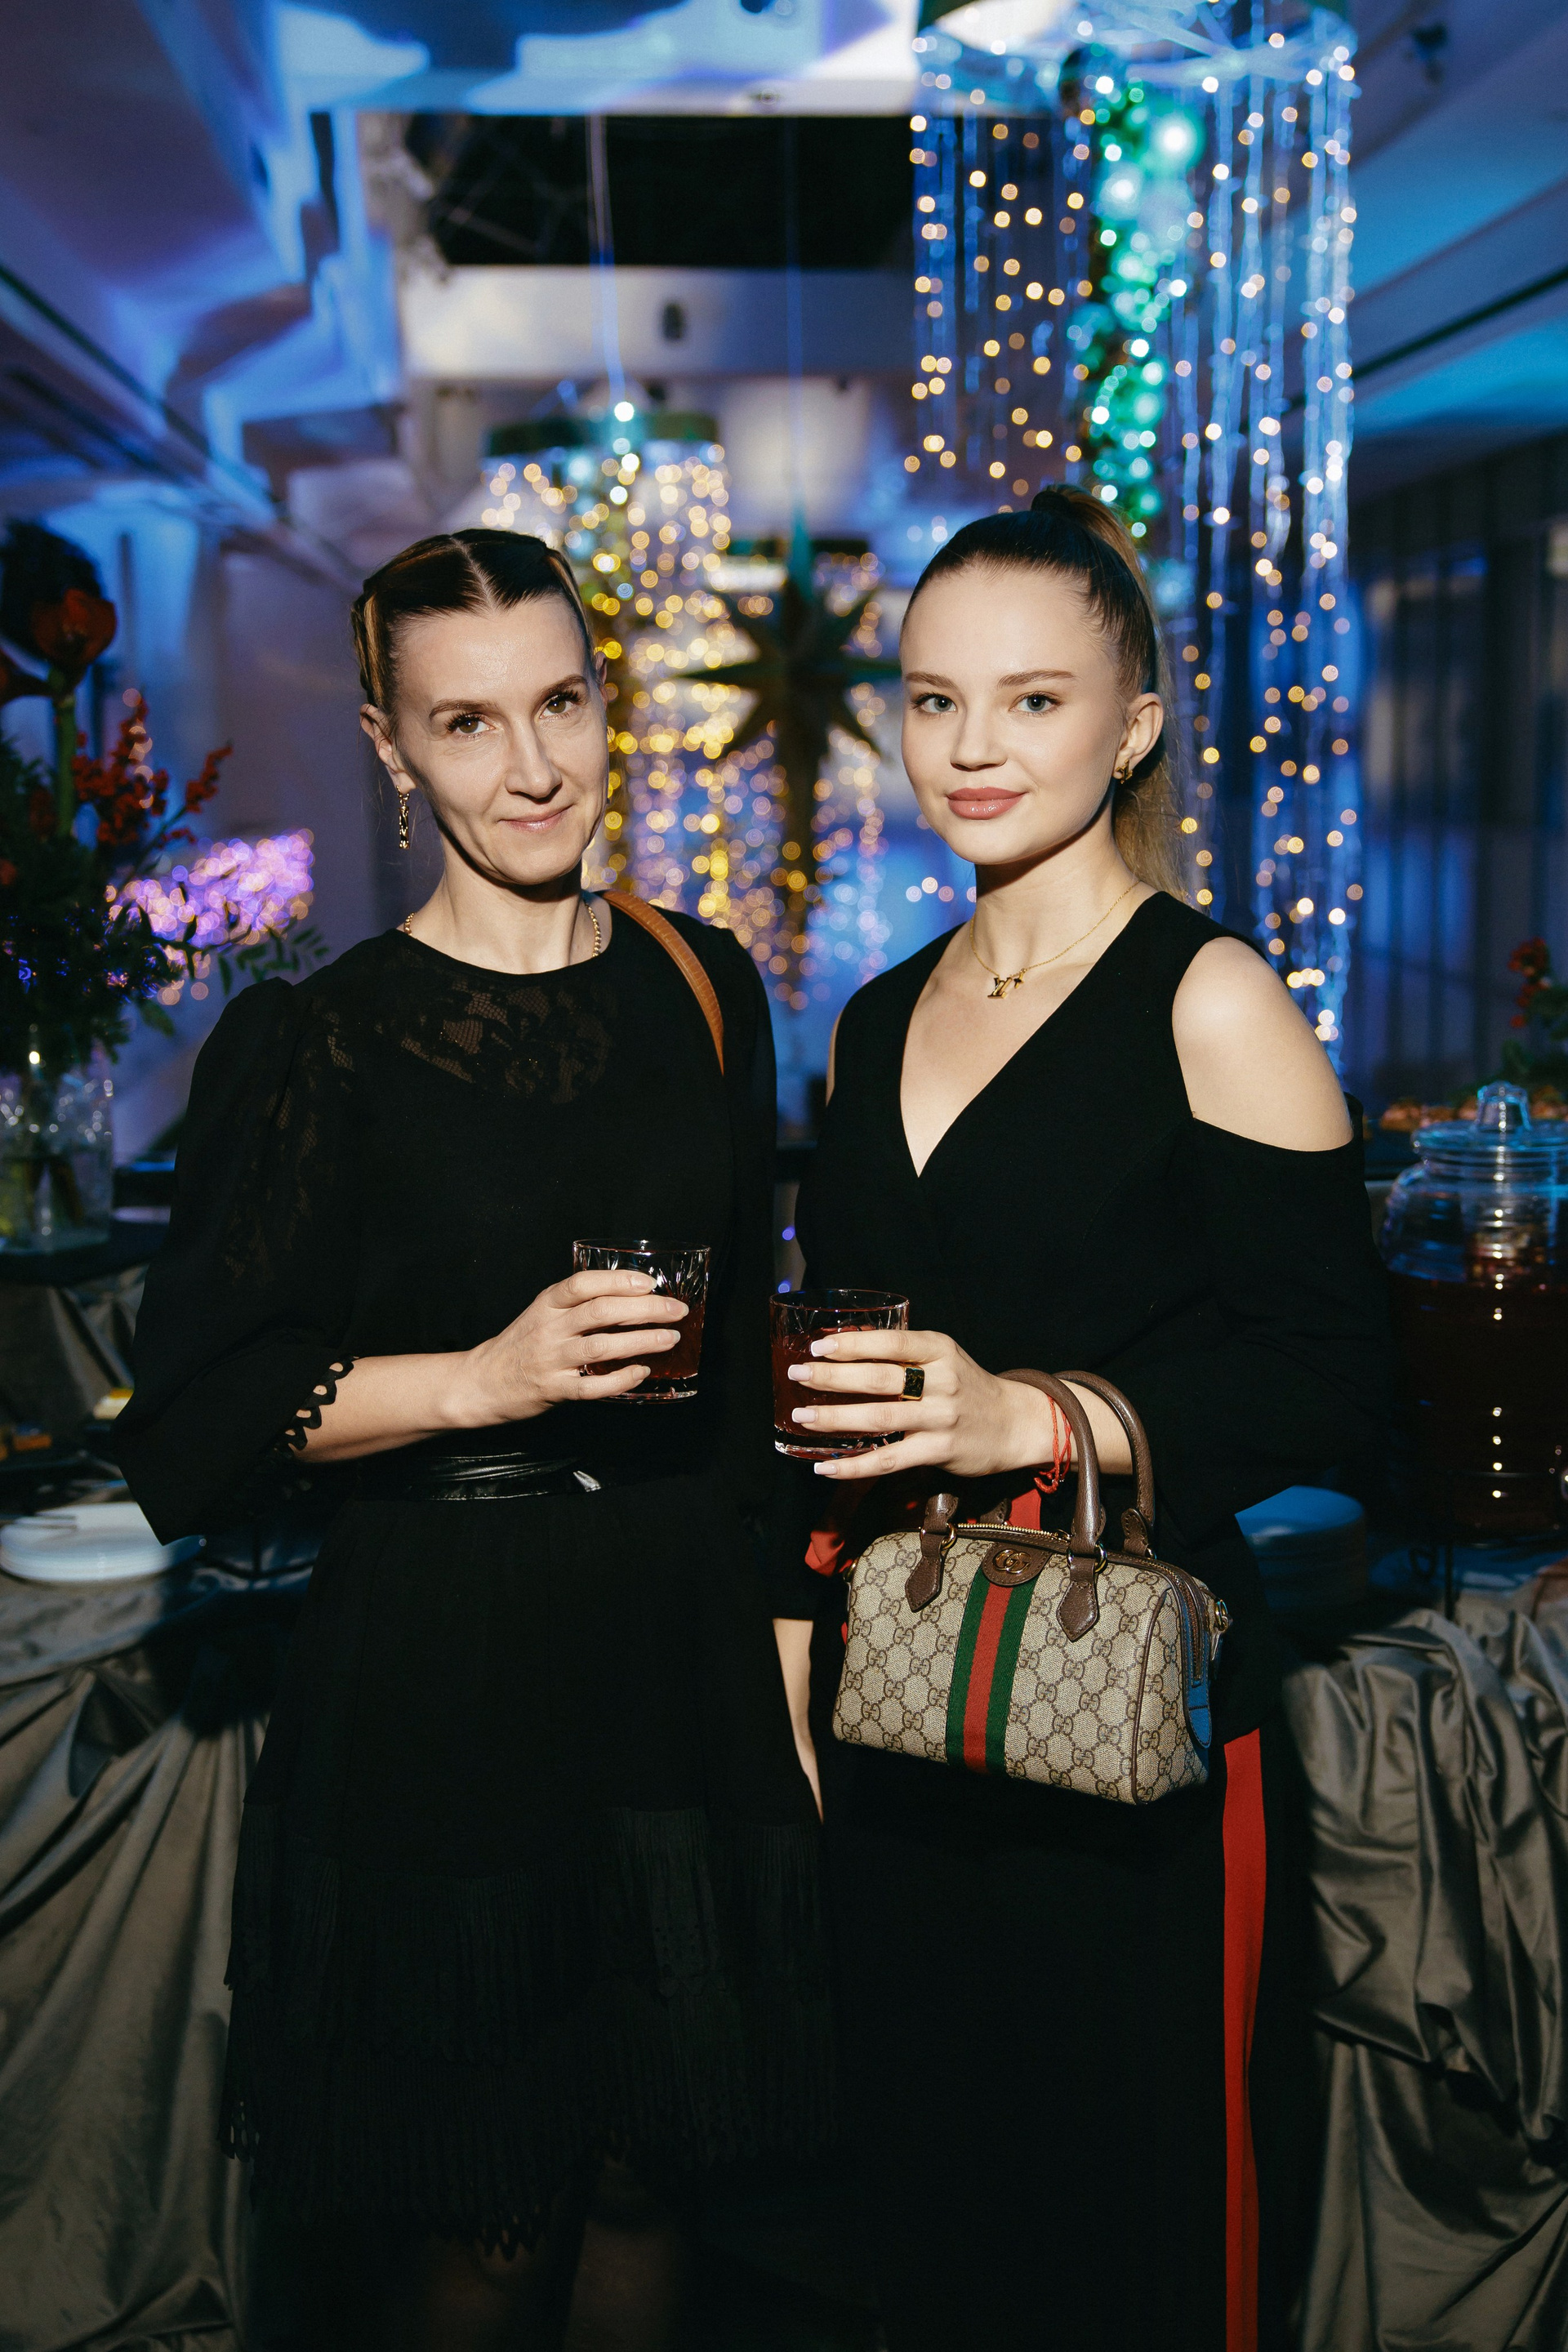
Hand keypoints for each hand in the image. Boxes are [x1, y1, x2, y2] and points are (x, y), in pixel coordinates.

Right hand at [456, 1269, 687, 1421]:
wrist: (482, 1382)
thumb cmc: (521, 1345)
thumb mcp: (542, 1314)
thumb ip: (577, 1306)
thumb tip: (632, 1298)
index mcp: (546, 1304)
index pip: (583, 1284)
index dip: (618, 1280)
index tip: (649, 1282)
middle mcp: (549, 1328)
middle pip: (601, 1312)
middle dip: (644, 1309)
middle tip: (676, 1310)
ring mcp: (550, 1360)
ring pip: (602, 1346)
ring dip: (641, 1341)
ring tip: (670, 1338)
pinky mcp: (553, 1389)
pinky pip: (592, 1386)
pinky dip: (620, 1379)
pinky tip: (641, 1372)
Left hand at [787, 1327, 1058, 1482]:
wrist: (1015, 1423)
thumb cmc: (968, 1387)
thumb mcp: (943, 1358)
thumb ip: (904, 1353)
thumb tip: (845, 1347)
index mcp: (940, 1349)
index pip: (890, 1342)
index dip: (852, 1344)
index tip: (818, 1346)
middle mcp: (942, 1380)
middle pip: (879, 1378)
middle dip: (833, 1376)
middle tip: (798, 1375)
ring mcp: (940, 1417)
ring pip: (879, 1417)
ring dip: (836, 1417)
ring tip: (803, 1416)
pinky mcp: (939, 1451)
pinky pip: (888, 1461)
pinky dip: (854, 1465)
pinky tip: (826, 1466)